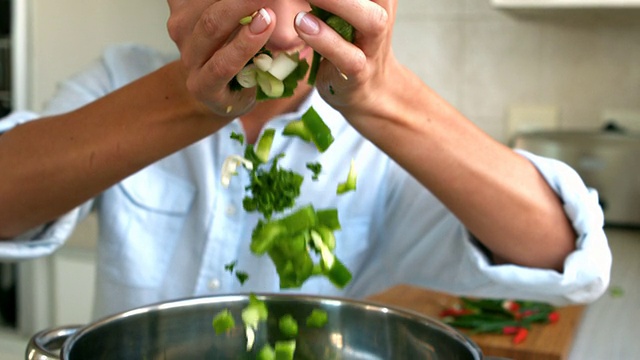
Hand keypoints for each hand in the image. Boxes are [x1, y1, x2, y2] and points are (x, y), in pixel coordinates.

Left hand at [166, 0, 275, 116]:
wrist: (212, 77)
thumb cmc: (243, 83)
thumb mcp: (258, 84)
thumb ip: (268, 65)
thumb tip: (289, 35)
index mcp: (205, 87)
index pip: (223, 64)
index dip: (245, 41)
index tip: (269, 19)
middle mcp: (188, 58)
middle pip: (212, 26)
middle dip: (243, 4)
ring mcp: (179, 31)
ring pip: (203, 3)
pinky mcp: (177, 7)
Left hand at [294, 0, 399, 118]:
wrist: (373, 94)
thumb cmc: (351, 44)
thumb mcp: (347, 14)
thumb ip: (333, 3)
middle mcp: (382, 16)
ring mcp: (374, 47)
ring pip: (372, 21)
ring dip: (339, 4)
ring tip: (305, 1)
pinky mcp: (360, 73)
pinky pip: (349, 57)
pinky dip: (325, 40)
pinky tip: (302, 24)